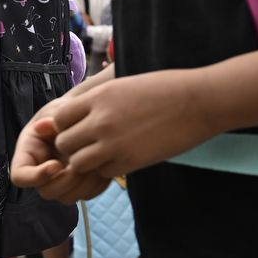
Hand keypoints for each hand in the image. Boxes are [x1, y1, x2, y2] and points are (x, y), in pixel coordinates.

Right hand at [10, 105, 114, 203]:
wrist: (84, 117)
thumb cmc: (65, 111)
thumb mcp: (56, 110)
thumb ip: (51, 118)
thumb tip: (42, 127)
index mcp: (28, 155)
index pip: (20, 177)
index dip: (36, 176)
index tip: (55, 164)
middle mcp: (41, 173)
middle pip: (46, 192)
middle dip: (64, 182)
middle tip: (78, 166)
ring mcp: (60, 181)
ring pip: (68, 198)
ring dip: (82, 185)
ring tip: (93, 164)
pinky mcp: (79, 184)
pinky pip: (86, 194)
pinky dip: (96, 184)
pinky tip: (102, 166)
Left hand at [32, 69, 218, 188]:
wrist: (198, 101)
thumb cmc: (164, 88)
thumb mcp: (122, 84)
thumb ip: (98, 99)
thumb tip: (79, 110)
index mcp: (98, 98)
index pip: (58, 118)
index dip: (65, 125)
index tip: (78, 126)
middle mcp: (100, 121)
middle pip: (64, 143)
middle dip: (72, 146)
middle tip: (87, 144)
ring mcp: (115, 143)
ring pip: (78, 163)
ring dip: (86, 161)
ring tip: (102, 154)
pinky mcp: (131, 161)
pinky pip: (103, 173)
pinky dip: (107, 169)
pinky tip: (121, 159)